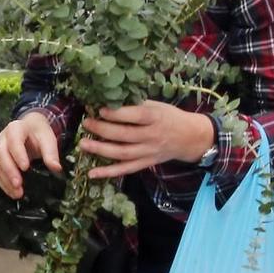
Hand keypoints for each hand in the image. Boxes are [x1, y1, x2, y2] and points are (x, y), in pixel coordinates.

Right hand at [0, 112, 60, 199]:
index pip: (14, 140)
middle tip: (18, 184)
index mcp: (16, 129)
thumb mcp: (48, 138)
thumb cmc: (38, 132)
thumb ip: (51, 152)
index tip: (25, 167)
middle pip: (2, 154)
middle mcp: (4, 139)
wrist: (32, 129)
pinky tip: (13, 192)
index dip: (18, 154)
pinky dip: (4, 184)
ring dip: (6, 180)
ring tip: (17, 193)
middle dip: (10, 171)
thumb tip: (56, 167)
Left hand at [78, 102, 214, 180]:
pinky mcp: (146, 163)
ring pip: (122, 154)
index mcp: (156, 118)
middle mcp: (152, 136)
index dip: (118, 113)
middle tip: (87, 123)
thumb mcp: (157, 105)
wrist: (190, 137)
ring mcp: (148, 152)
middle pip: (125, 135)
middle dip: (103, 129)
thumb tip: (110, 99)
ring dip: (101, 150)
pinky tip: (92, 173)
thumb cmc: (170, 117)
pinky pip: (126, 169)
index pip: (136, 116)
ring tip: (83, 144)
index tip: (100, 109)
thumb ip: (137, 104)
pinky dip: (108, 172)